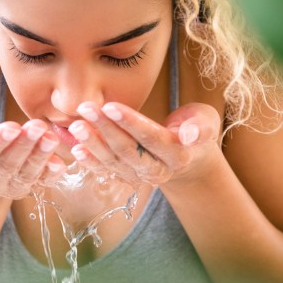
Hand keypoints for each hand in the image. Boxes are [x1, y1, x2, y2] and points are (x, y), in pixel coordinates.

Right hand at [0, 116, 65, 198]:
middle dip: (24, 145)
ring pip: (27, 173)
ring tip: (50, 137)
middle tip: (38, 126)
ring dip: (40, 155)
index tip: (13, 126)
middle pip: (8, 165)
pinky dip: (51, 174)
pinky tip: (59, 162)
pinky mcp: (30, 185)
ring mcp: (11, 186)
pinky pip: (42, 182)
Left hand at [67, 102, 220, 186]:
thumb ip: (201, 127)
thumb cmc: (197, 128)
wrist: (191, 156)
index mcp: (178, 155)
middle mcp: (158, 170)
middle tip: (86, 109)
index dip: (130, 123)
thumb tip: (190, 135)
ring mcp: (140, 176)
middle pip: (127, 150)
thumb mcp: (207, 122)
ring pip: (113, 161)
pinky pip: (106, 170)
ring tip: (76, 126)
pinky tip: (75, 148)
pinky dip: (90, 161)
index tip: (110, 106)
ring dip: (92, 143)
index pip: (151, 138)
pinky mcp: (127, 176)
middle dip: (104, 129)